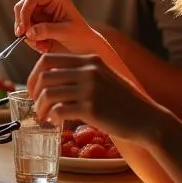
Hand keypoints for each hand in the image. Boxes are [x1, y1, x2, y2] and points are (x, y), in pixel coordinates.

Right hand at [14, 0, 107, 57]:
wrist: (85, 48)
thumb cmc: (81, 37)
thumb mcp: (66, 33)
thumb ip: (47, 30)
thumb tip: (29, 32)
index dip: (25, 10)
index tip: (23, 29)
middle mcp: (46, 0)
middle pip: (22, 6)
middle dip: (23, 24)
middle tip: (28, 39)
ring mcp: (40, 11)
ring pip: (21, 19)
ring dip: (27, 35)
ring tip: (42, 46)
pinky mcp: (37, 22)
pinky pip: (24, 29)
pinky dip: (30, 39)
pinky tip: (43, 46)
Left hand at [26, 52, 163, 144]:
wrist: (148, 120)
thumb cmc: (124, 102)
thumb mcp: (104, 76)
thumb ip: (82, 73)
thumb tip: (52, 78)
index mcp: (90, 59)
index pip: (48, 59)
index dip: (33, 74)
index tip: (32, 89)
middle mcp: (88, 70)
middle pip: (44, 76)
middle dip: (33, 92)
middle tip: (35, 105)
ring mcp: (90, 88)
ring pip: (48, 93)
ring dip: (40, 107)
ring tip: (43, 116)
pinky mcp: (91, 108)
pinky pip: (59, 110)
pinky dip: (52, 117)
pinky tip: (55, 123)